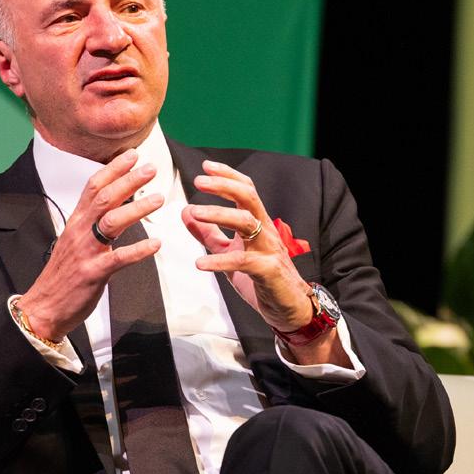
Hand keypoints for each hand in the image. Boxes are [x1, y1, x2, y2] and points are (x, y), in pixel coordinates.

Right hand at [16, 149, 164, 340]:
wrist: (44, 307)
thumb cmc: (64, 273)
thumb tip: (112, 202)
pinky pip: (118, 259)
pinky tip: (156, 244)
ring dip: (137, 208)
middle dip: (128, 180)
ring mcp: (86, 252)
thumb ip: (91, 221)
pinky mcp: (93, 273)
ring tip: (159, 199)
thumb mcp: (75, 240)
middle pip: (104, 198)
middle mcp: (79, 232)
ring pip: (111, 222)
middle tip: (150, 168)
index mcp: (76, 222)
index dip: (112, 169)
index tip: (132, 155)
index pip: (93, 187)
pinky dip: (138, 250)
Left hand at [182, 161, 316, 334]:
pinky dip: (219, 261)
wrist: (288, 308)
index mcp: (258, 223)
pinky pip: (242, 262)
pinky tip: (199, 263)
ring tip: (194, 212)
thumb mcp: (229, 252)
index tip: (206, 166)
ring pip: (246, 222)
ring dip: (219, 214)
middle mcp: (265, 230)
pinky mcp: (267, 271)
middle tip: (199, 181)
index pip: (246, 190)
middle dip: (224, 185)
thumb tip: (185, 212)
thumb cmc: (261, 277)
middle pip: (248, 197)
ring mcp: (268, 249)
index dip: (227, 175)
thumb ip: (209, 233)